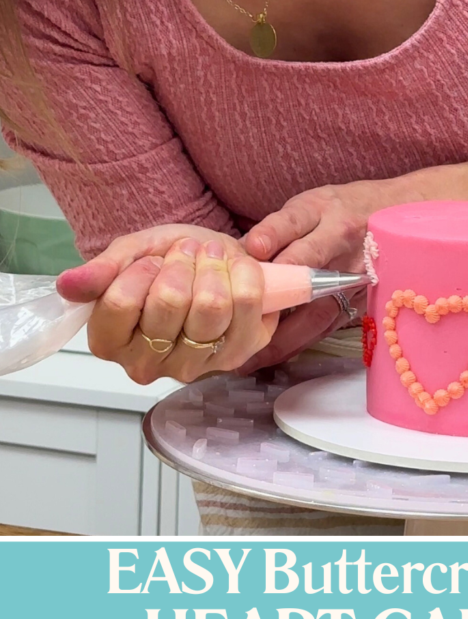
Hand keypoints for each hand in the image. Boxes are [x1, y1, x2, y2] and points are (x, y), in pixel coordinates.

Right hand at [56, 226, 278, 384]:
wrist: (208, 261)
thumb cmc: (165, 262)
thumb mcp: (129, 253)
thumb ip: (101, 270)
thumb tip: (68, 284)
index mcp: (109, 342)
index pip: (121, 303)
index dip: (143, 269)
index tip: (153, 260)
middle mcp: (148, 364)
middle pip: (170, 302)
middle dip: (182, 262)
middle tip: (185, 253)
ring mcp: (195, 366)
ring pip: (212, 306)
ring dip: (213, 266)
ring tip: (209, 258)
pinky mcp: (237, 355)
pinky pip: (247, 305)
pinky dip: (244, 273)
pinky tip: (234, 269)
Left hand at [238, 179, 410, 370]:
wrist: (399, 215)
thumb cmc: (343, 210)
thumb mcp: (311, 205)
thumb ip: (277, 230)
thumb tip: (236, 259)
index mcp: (323, 209)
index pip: (295, 221)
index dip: (272, 234)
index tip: (252, 249)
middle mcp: (340, 240)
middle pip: (308, 265)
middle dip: (276, 291)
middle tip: (241, 314)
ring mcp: (354, 274)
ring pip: (317, 307)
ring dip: (282, 334)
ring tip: (248, 356)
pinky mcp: (362, 300)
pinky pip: (326, 326)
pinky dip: (299, 342)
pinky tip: (272, 357)